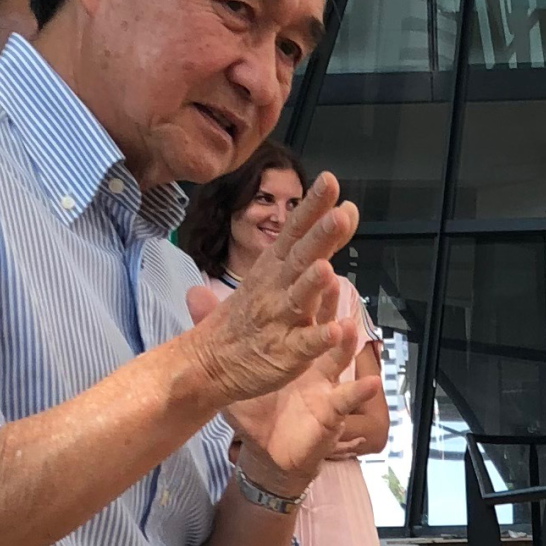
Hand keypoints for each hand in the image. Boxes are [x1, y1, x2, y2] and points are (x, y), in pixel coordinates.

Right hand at [183, 171, 360, 406]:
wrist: (206, 364)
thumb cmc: (245, 318)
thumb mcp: (270, 277)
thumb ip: (305, 250)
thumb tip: (336, 216)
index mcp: (272, 269)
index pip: (294, 231)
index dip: (312, 207)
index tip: (330, 182)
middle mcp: (275, 289)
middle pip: (300, 258)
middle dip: (319, 236)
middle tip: (339, 215)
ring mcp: (278, 321)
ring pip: (299, 298)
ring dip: (313, 283)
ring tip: (327, 267)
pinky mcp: (283, 354)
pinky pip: (304, 344)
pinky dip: (320, 337)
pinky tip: (338, 329)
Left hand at [191, 280, 382, 489]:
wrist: (272, 453)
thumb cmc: (259, 407)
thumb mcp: (234, 366)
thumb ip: (217, 329)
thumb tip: (194, 292)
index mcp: (293, 340)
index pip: (301, 303)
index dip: (304, 277)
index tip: (305, 250)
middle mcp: (315, 356)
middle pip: (325, 321)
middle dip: (330, 300)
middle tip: (330, 273)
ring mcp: (326, 382)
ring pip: (339, 357)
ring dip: (344, 341)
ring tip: (347, 325)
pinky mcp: (331, 412)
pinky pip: (346, 401)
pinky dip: (358, 392)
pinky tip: (369, 383)